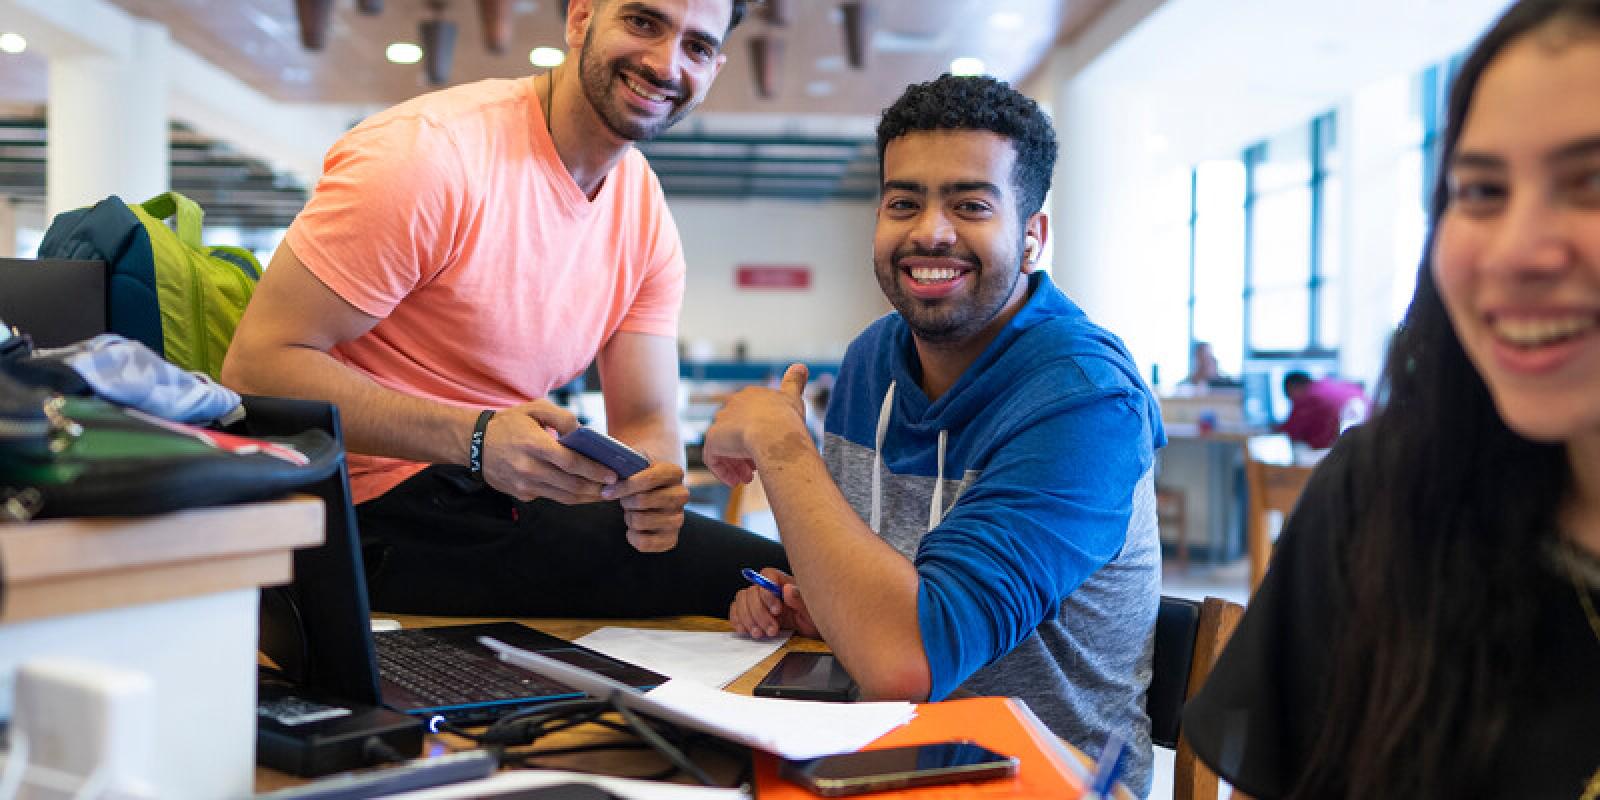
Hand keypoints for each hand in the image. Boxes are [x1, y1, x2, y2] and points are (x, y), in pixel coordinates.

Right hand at [479, 399, 616, 502]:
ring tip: (604, 493)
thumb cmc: (509, 423)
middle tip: (616, 488)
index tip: (612, 475)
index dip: (594, 471)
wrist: (474, 443)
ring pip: (563, 497)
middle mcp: (528, 469)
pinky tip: (583, 491)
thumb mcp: (535, 409)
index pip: (571, 463)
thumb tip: (583, 434)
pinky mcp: (521, 494)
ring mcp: (523, 485)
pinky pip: (551, 497)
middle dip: (597, 488)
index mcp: (534, 445)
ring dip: (587, 497)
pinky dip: (569, 496)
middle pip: (571, 485)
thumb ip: (563, 417)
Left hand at [602, 459, 687, 552]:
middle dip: (625, 502)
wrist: (650, 493)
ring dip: (628, 518)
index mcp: (674, 472)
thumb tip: (607, 473)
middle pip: (642, 501)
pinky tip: (632, 529)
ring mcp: (679, 518)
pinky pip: (645, 543)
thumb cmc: (637, 476)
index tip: (606, 491)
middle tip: (624, 501)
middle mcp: (681, 495)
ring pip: (640, 521)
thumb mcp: (633, 462)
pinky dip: (632, 537)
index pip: (648, 479)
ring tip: (631, 513)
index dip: (623, 486)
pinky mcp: (671, 538)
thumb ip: (623, 462)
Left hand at [702, 363, 808, 485]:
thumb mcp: (793, 398)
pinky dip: (724, 471)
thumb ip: (795, 382)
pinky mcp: (713, 440)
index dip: (758, 433)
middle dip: (746, 451)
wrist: (774, 433)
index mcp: (752, 395)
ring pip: (725, 447)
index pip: (750, 416)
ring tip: (747, 478)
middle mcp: (733, 405)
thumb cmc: (787, 418)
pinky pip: (714, 459)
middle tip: (756, 468)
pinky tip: (735, 482)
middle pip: (736, 433)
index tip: (767, 448)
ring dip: (736, 464)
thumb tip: (801, 365)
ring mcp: (721, 422)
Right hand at [729, 568, 819, 638]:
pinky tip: (746, 630)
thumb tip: (787, 589)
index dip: (767, 592)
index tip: (777, 611)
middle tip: (772, 630)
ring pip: (742, 600)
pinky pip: (737, 610)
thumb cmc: (814, 618)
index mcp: (784, 583)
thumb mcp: (813, 611)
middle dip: (759, 613)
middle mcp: (769, 589)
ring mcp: (759, 601)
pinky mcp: (752, 613)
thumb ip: (801, 600)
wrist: (812, 631)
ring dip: (748, 619)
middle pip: (752, 591)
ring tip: (760, 634)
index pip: (767, 575)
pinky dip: (738, 620)